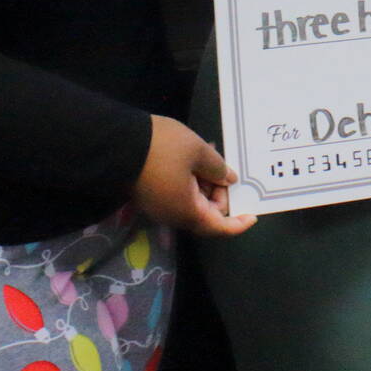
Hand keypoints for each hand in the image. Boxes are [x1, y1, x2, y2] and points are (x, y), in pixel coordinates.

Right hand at [131, 115, 255, 237]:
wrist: (118, 143)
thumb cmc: (163, 148)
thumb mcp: (198, 151)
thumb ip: (218, 168)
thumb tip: (228, 180)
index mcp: (188, 211)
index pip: (219, 227)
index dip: (238, 224)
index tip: (253, 215)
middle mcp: (173, 216)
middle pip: (206, 214)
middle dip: (220, 194)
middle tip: (225, 169)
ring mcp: (159, 207)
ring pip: (191, 202)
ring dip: (205, 184)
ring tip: (210, 156)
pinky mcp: (149, 195)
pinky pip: (178, 194)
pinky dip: (191, 181)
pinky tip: (194, 159)